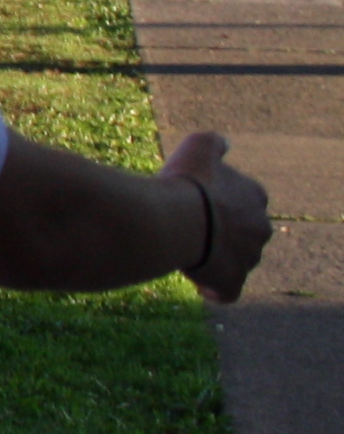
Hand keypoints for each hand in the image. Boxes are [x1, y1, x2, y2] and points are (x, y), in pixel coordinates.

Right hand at [166, 130, 270, 302]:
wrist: (175, 222)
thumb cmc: (186, 183)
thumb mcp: (197, 146)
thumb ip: (214, 142)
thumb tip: (225, 143)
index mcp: (254, 195)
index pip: (247, 198)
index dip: (222, 200)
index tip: (200, 201)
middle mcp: (260, 228)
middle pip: (246, 232)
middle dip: (225, 232)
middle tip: (193, 228)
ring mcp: (248, 258)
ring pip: (238, 261)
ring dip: (219, 259)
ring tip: (189, 254)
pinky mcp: (232, 282)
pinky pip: (227, 291)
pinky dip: (216, 289)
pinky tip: (200, 284)